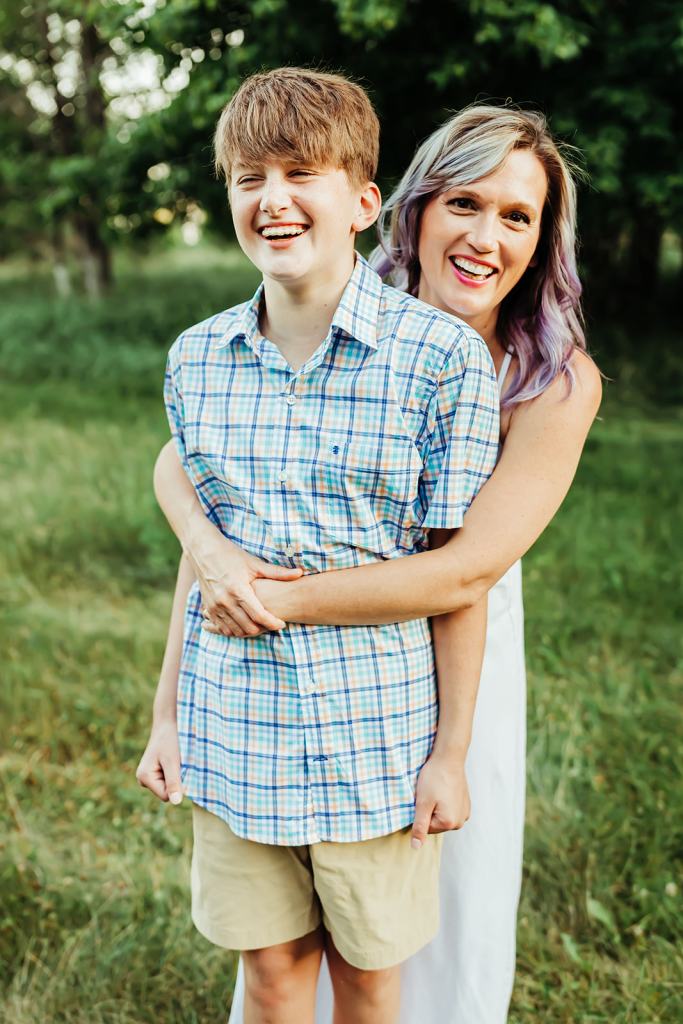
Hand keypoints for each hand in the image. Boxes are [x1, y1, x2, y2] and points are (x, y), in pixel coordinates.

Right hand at [136, 719, 183, 804]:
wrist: (169, 723)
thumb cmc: (170, 740)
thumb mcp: (173, 761)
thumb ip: (173, 782)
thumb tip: (176, 802)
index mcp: (144, 778)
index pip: (166, 796)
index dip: (177, 786)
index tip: (180, 768)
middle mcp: (143, 780)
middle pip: (167, 793)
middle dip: (177, 780)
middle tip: (179, 762)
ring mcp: (149, 777)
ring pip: (169, 787)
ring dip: (177, 775)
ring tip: (177, 759)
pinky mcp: (156, 773)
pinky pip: (169, 780)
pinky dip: (176, 772)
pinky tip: (176, 760)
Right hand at [187, 528, 302, 637]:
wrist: (204, 551)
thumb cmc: (231, 555)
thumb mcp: (254, 563)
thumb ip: (277, 572)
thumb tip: (300, 573)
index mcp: (238, 590)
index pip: (259, 615)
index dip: (273, 623)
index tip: (282, 624)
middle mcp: (225, 601)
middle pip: (248, 627)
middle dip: (263, 628)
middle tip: (273, 623)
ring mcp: (214, 606)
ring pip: (235, 630)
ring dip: (249, 631)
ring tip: (261, 624)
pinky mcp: (208, 608)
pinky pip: (223, 628)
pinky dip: (235, 630)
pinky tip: (245, 624)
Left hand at [411, 754, 470, 848]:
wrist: (449, 758)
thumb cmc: (434, 778)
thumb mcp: (422, 803)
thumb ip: (419, 826)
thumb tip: (416, 847)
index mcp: (449, 823)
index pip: (426, 828)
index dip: (419, 814)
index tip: (421, 799)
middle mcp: (460, 821)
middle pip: (436, 824)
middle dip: (429, 811)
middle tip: (428, 794)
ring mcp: (465, 813)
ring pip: (443, 817)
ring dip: (437, 807)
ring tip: (436, 791)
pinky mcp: (466, 804)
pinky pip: (451, 810)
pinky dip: (444, 803)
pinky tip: (443, 790)